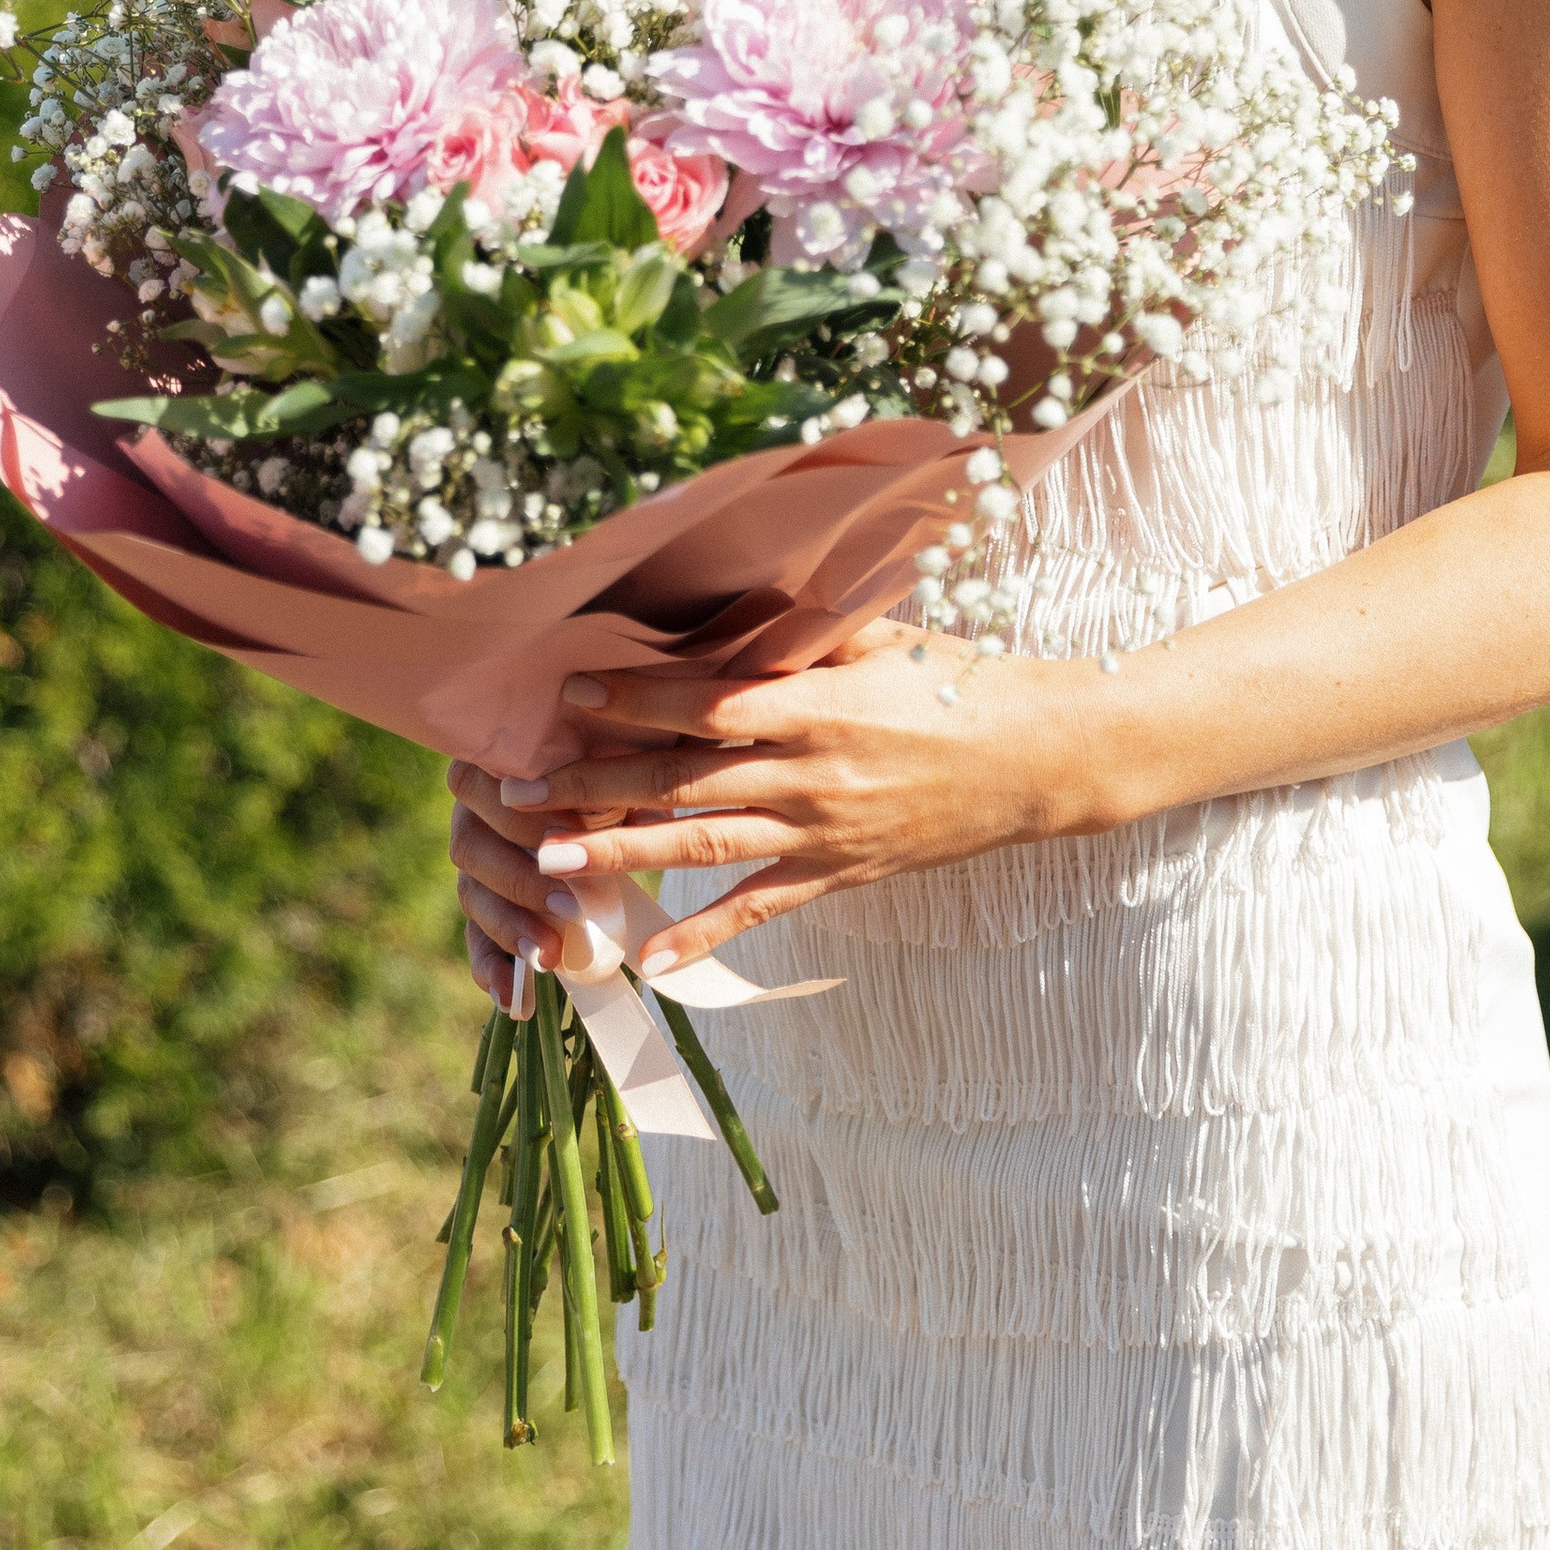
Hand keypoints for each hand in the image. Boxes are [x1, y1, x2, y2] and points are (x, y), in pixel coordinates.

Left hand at [443, 628, 1097, 990]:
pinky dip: (704, 934)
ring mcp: (822, 831)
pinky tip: (649, 958)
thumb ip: (804, 628)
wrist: (1032, 759)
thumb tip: (733, 592)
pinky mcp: (838, 875)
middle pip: (683, 780)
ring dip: (622, 856)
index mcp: (815, 703)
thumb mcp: (880, 637)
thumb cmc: (954, 681)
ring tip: (550, 864)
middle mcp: (810, 771)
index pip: (705, 701)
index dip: (633, 698)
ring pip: (705, 847)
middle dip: (595, 785)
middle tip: (517, 792)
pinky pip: (760, 909)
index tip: (567, 693)